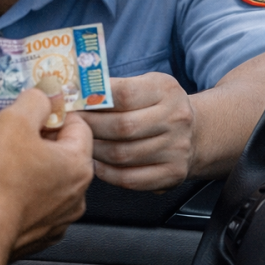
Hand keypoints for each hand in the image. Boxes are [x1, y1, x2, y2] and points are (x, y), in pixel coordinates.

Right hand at [0, 89, 93, 260]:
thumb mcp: (13, 120)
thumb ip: (35, 100)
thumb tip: (46, 95)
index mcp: (79, 165)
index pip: (78, 125)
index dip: (52, 111)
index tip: (28, 107)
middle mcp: (76, 195)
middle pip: (59, 152)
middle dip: (30, 135)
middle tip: (1, 125)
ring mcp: (56, 220)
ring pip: (42, 178)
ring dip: (21, 162)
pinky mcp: (35, 236)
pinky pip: (29, 202)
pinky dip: (14, 189)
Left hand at [72, 73, 195, 191]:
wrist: (194, 132)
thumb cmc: (156, 106)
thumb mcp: (144, 85)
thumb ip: (114, 88)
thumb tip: (73, 92)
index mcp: (165, 90)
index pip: (123, 95)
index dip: (93, 101)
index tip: (72, 104)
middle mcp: (176, 119)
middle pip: (122, 127)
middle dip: (88, 127)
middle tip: (69, 127)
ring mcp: (177, 148)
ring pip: (122, 155)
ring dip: (94, 151)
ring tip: (78, 146)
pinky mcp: (173, 173)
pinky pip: (130, 179)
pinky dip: (106, 174)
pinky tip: (95, 164)